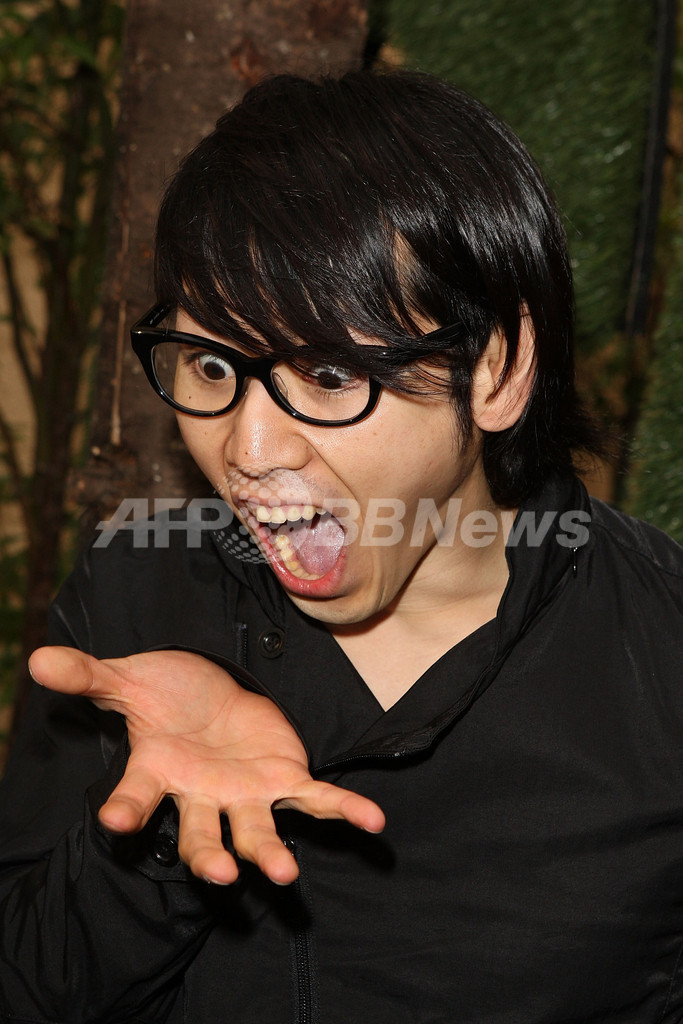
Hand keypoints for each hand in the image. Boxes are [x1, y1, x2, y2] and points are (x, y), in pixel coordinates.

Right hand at [28, 647, 384, 885]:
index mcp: (158, 773)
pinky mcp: (283, 781)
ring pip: (254, 832)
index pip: (136, 797)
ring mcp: (244, 795)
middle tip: (220, 875)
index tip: (115, 822)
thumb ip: (90, 675)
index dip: (127, 810)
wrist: (212, 687)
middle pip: (200, 836)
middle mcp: (200, 796)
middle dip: (208, 856)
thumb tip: (38, 659)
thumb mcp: (129, 678)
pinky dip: (344, 810)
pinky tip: (373, 822)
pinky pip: (316, 800)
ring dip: (269, 853)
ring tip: (285, 872)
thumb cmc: (166, 691)